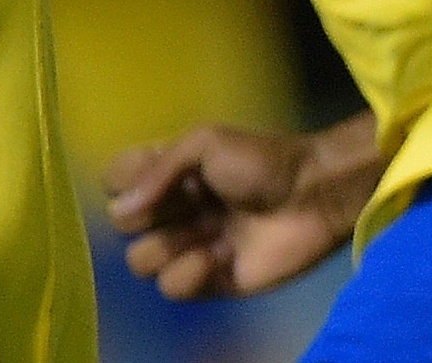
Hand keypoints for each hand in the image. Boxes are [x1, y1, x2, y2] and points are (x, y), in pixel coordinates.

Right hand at [104, 120, 380, 300]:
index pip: (115, 180)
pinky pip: (171, 288)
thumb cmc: (264, 160)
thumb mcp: (208, 142)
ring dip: (170, 244)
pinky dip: (188, 273)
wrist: (316, 193)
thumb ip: (158, 170)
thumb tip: (119, 210)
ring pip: (141, 260)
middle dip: (153, 213)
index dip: (124, 181)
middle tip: (193, 199)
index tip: (153, 171)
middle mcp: (173, 209)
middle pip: (122, 225)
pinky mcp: (210, 280)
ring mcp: (190, 245)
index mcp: (169, 172)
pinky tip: (219, 255)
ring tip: (211, 229)